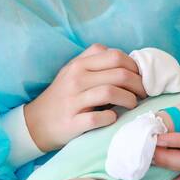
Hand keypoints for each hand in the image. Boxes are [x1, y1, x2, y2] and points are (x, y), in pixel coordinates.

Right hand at [23, 44, 145, 151]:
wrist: (35, 123)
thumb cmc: (63, 96)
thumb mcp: (74, 72)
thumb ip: (96, 62)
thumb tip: (130, 63)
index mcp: (79, 64)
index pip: (115, 56)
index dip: (135, 66)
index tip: (141, 77)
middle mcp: (76, 79)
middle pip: (119, 74)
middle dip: (139, 84)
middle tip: (144, 93)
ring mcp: (73, 101)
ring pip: (111, 92)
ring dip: (129, 99)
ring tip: (133, 104)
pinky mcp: (72, 122)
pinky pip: (99, 117)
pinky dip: (111, 117)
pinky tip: (113, 118)